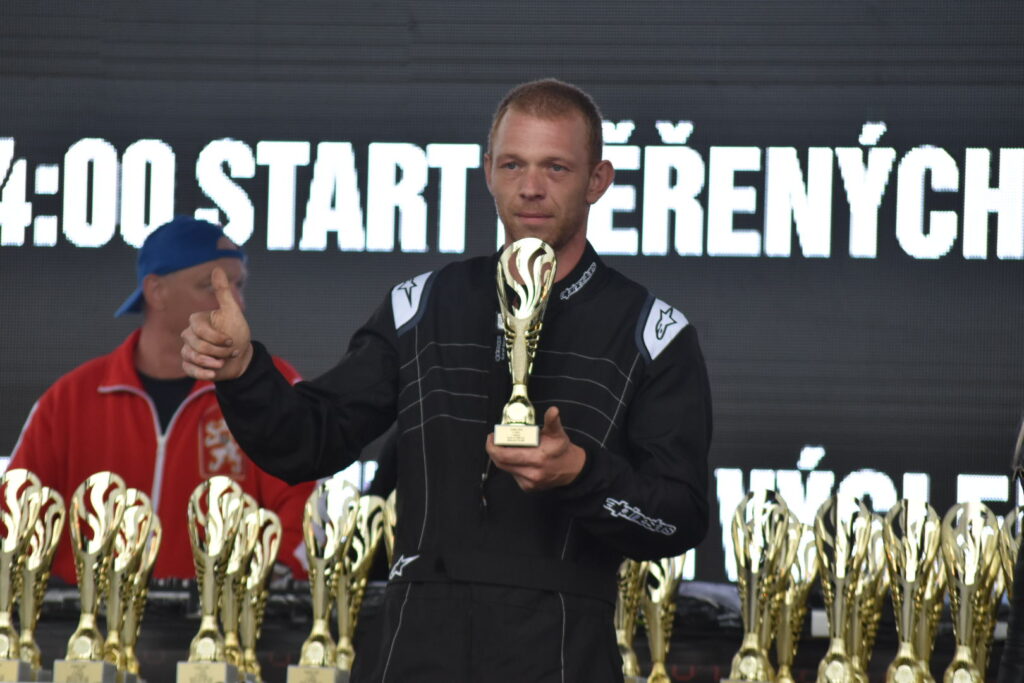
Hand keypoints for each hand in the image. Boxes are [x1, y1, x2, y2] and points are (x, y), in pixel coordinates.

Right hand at [180, 266, 252, 380]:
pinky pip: (188, 369)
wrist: (241, 357)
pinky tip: (213, 374)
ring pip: (191, 357)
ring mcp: (188, 349)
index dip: (217, 338)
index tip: (232, 341)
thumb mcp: (233, 312)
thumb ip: (222, 292)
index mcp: (197, 320)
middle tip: (231, 352)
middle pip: (196, 345)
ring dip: (212, 363)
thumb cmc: (237, 332)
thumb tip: (217, 268)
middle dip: (218, 351)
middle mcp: (189, 334)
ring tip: (223, 363)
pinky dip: (202, 373)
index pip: (199, 330)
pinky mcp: (189, 364)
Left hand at [486, 407, 585, 491]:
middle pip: (501, 462)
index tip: (491, 436)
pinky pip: (513, 475)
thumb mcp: (558, 433)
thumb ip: (552, 421)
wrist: (572, 470)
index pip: (505, 455)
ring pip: (505, 469)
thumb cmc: (561, 449)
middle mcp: (533, 472)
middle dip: (493, 450)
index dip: (493, 446)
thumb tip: (553, 410)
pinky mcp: (528, 488)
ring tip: (502, 446)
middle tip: (493, 440)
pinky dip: (511, 465)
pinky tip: (515, 457)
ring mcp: (530, 482)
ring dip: (501, 457)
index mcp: (538, 457)